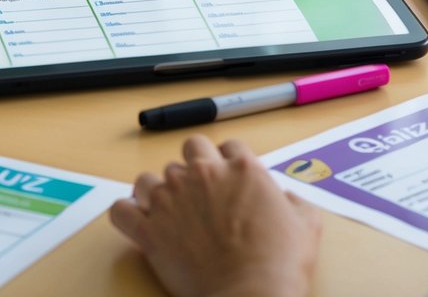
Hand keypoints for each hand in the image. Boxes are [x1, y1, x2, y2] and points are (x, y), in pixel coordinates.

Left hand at [110, 135, 321, 296]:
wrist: (250, 295)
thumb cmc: (279, 263)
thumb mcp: (306, 224)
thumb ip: (294, 201)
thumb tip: (286, 199)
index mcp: (241, 168)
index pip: (230, 146)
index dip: (230, 162)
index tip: (230, 179)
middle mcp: (203, 175)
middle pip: (190, 148)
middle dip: (195, 165)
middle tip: (201, 191)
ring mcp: (171, 199)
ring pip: (150, 177)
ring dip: (157, 189)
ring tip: (168, 210)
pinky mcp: (148, 230)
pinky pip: (121, 210)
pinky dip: (127, 214)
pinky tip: (139, 223)